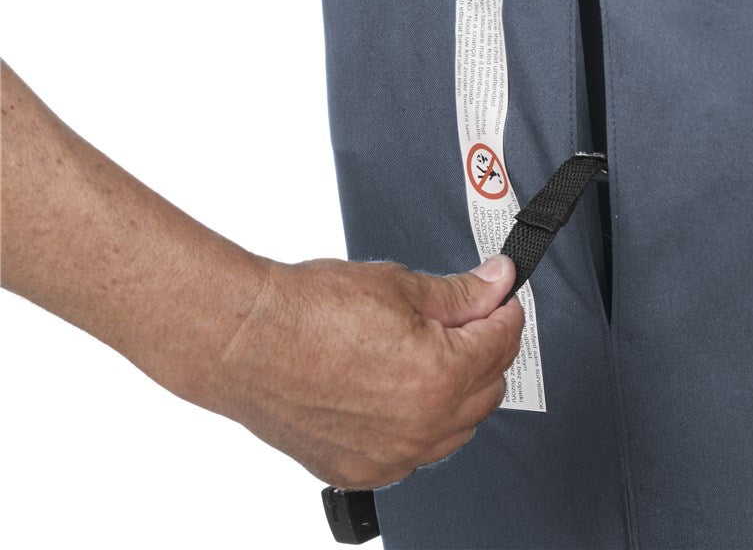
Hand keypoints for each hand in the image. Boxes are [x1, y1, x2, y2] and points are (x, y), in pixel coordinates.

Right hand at [187, 253, 523, 489]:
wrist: (246, 341)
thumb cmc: (309, 311)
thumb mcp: (400, 285)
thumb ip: (460, 293)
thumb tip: (496, 284)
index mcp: (440, 375)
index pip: (502, 343)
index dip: (505, 312)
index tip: (501, 299)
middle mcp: (420, 425)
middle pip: (488, 390)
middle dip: (487, 351)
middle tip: (471, 320)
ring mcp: (390, 455)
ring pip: (456, 428)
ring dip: (459, 391)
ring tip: (434, 351)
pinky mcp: (359, 470)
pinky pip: (414, 453)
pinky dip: (421, 424)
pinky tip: (404, 391)